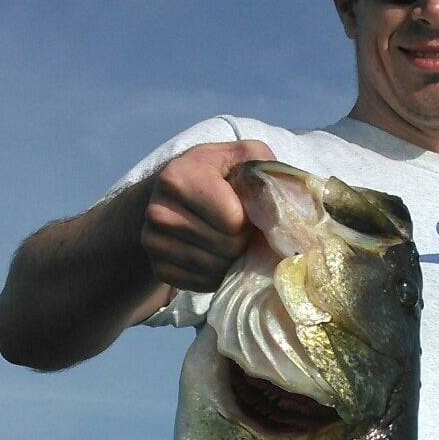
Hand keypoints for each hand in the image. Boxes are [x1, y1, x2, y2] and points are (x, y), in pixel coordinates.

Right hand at [141, 139, 275, 292]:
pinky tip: (218, 255)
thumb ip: (264, 171)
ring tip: (232, 240)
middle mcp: (159, 212)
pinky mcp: (159, 268)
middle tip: (244, 229)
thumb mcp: (241, 156)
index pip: (233, 221)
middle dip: (244, 241)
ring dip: (234, 259)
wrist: (171, 194)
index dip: (251, 220)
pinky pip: (203, 284)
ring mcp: (154, 243)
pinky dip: (218, 274)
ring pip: (217, 269)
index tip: (249, 210)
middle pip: (227, 247)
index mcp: (178, 177)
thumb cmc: (215, 173)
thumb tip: (284, 209)